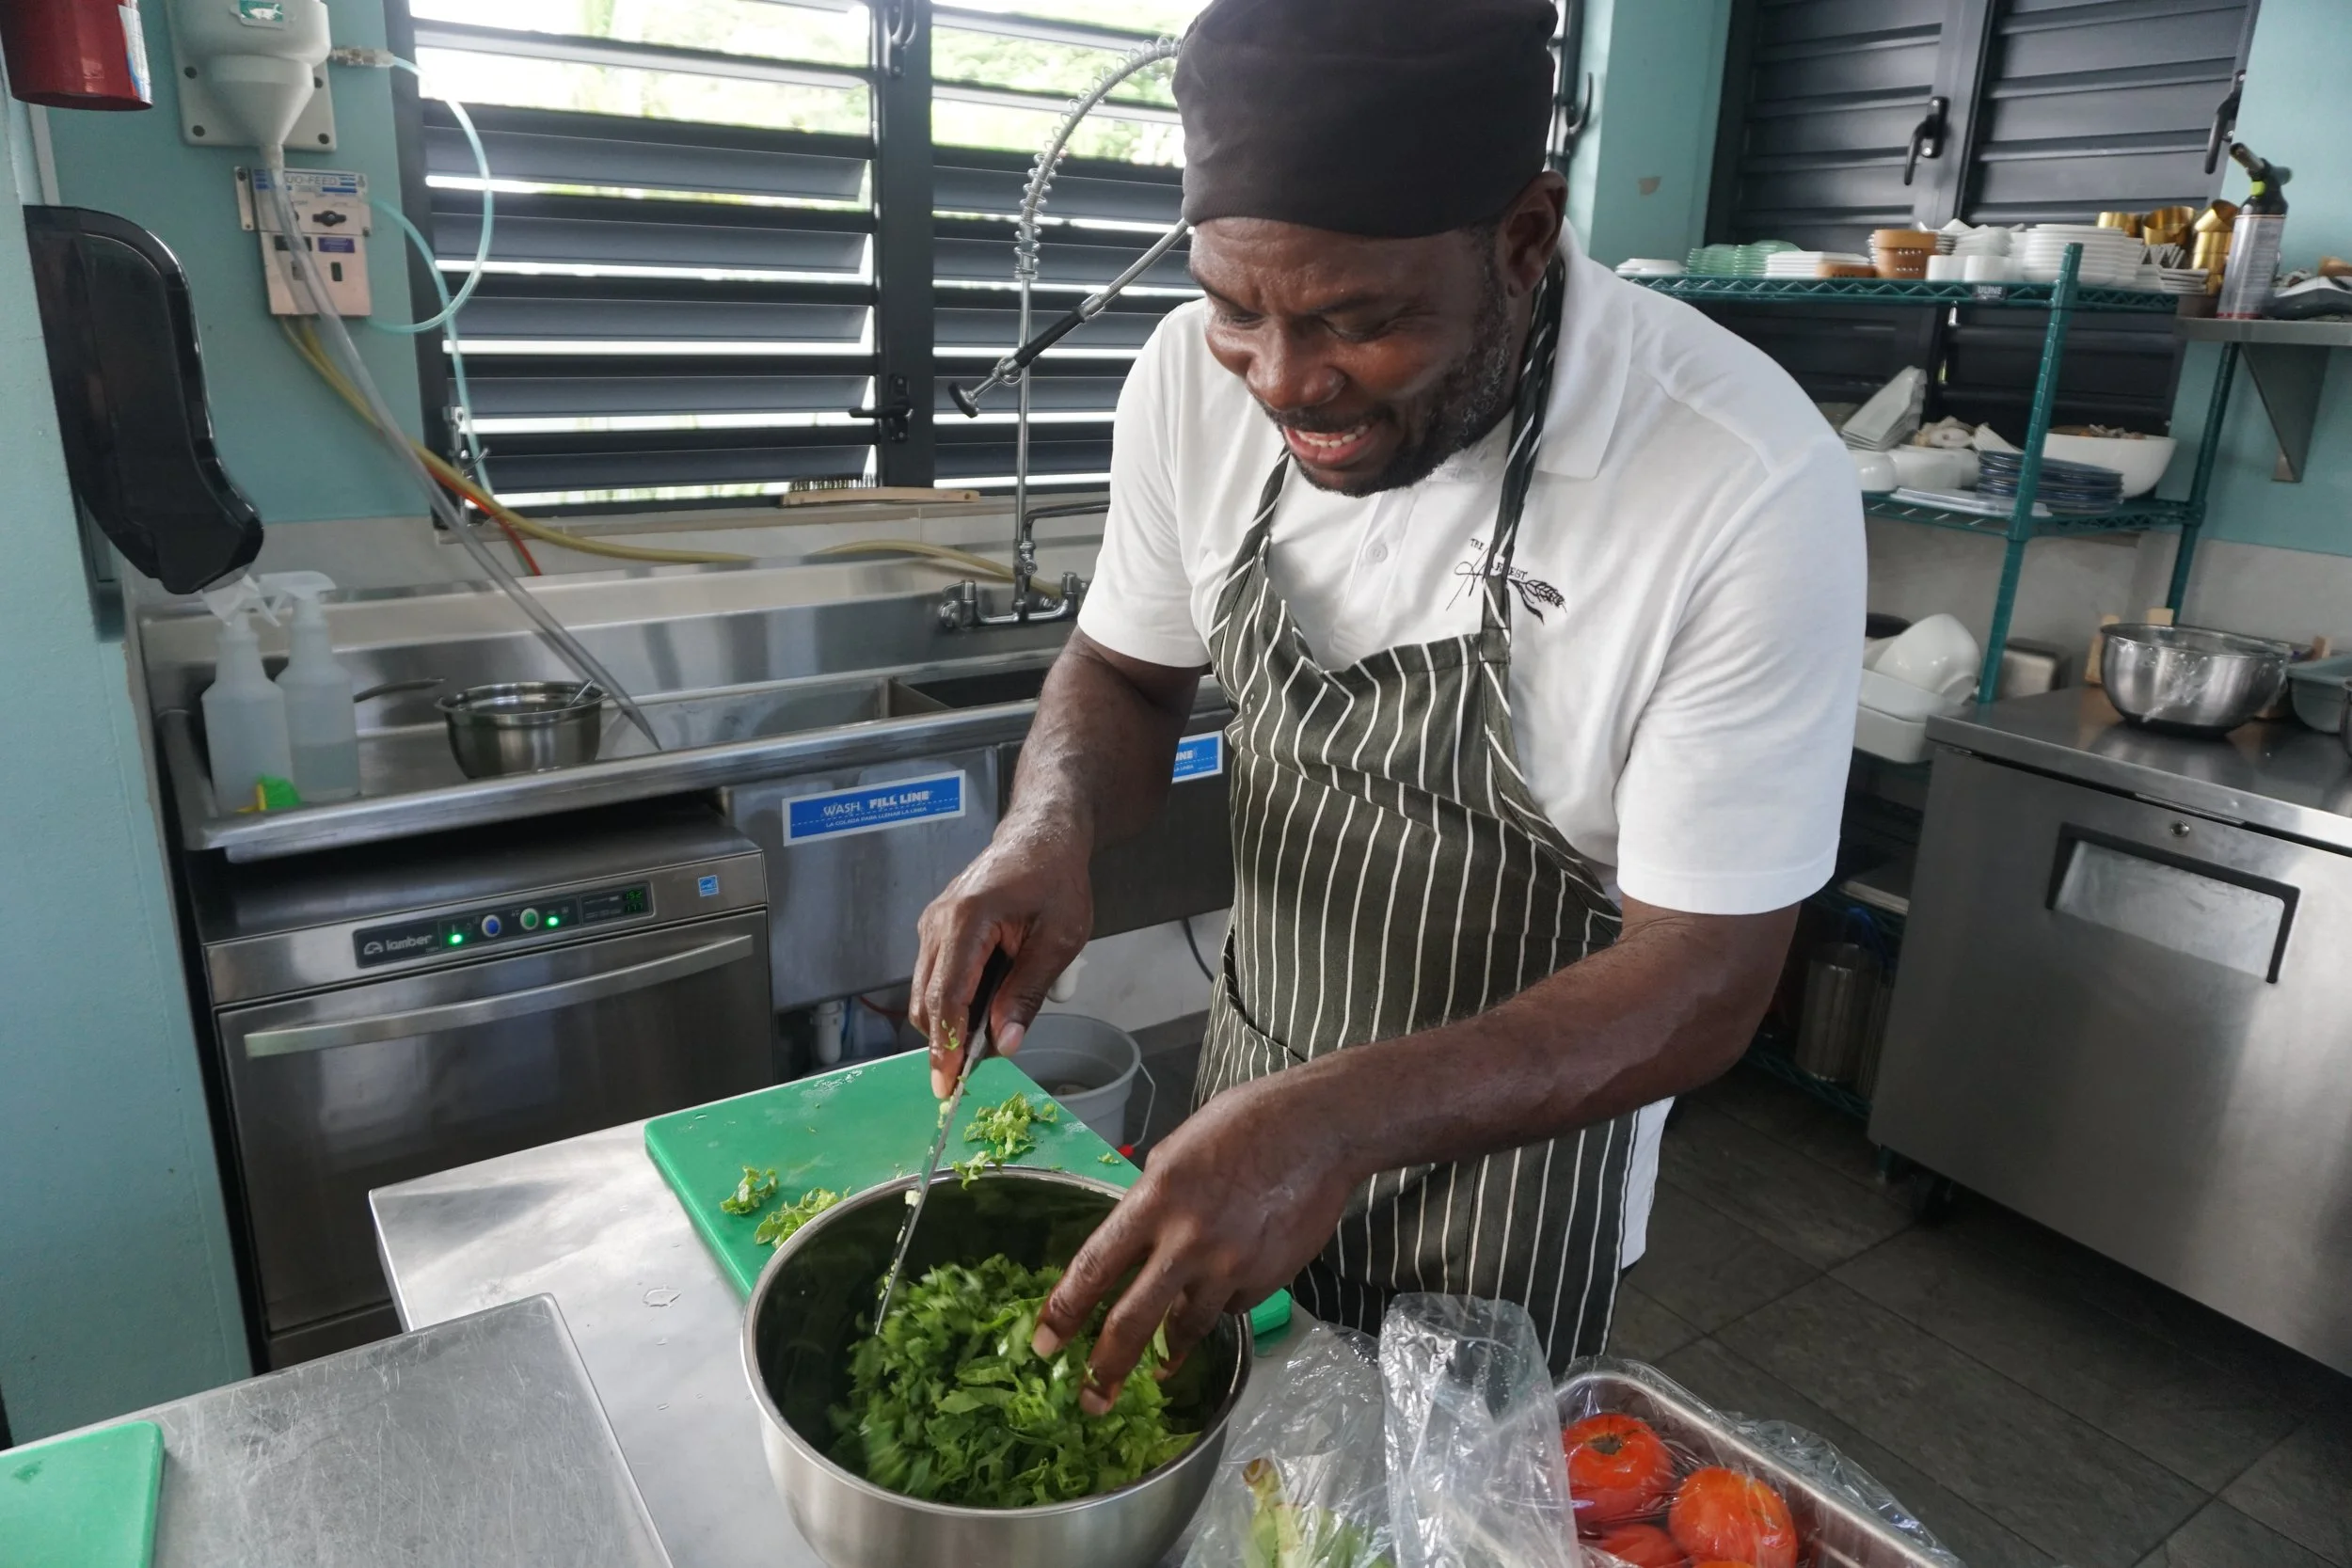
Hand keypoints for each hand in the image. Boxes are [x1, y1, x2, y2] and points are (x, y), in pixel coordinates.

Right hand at [910, 816, 1093, 1096]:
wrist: (1042, 834)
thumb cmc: (1056, 879)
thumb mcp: (1057, 940)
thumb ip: (1027, 993)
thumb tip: (1003, 1044)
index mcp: (967, 921)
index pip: (946, 997)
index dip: (946, 1047)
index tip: (947, 1085)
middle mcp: (938, 923)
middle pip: (926, 1001)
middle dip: (947, 1041)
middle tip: (978, 1068)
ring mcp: (932, 924)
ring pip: (926, 992)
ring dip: (952, 1021)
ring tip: (992, 1030)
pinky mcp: (937, 928)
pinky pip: (935, 975)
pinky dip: (954, 999)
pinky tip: (988, 1002)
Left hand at [1031, 1071, 1361, 1412]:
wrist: (1321, 1130)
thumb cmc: (1246, 1123)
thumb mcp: (1178, 1148)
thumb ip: (1152, 1197)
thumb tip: (1137, 1233)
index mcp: (1154, 1199)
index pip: (1094, 1266)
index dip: (1064, 1310)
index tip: (1045, 1342)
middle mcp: (1186, 1240)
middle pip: (1133, 1320)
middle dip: (1106, 1367)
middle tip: (1091, 1399)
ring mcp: (1229, 1266)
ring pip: (1186, 1328)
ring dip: (1168, 1352)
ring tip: (1157, 1370)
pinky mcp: (1266, 1280)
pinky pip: (1232, 1308)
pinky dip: (1222, 1306)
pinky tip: (1226, 1289)